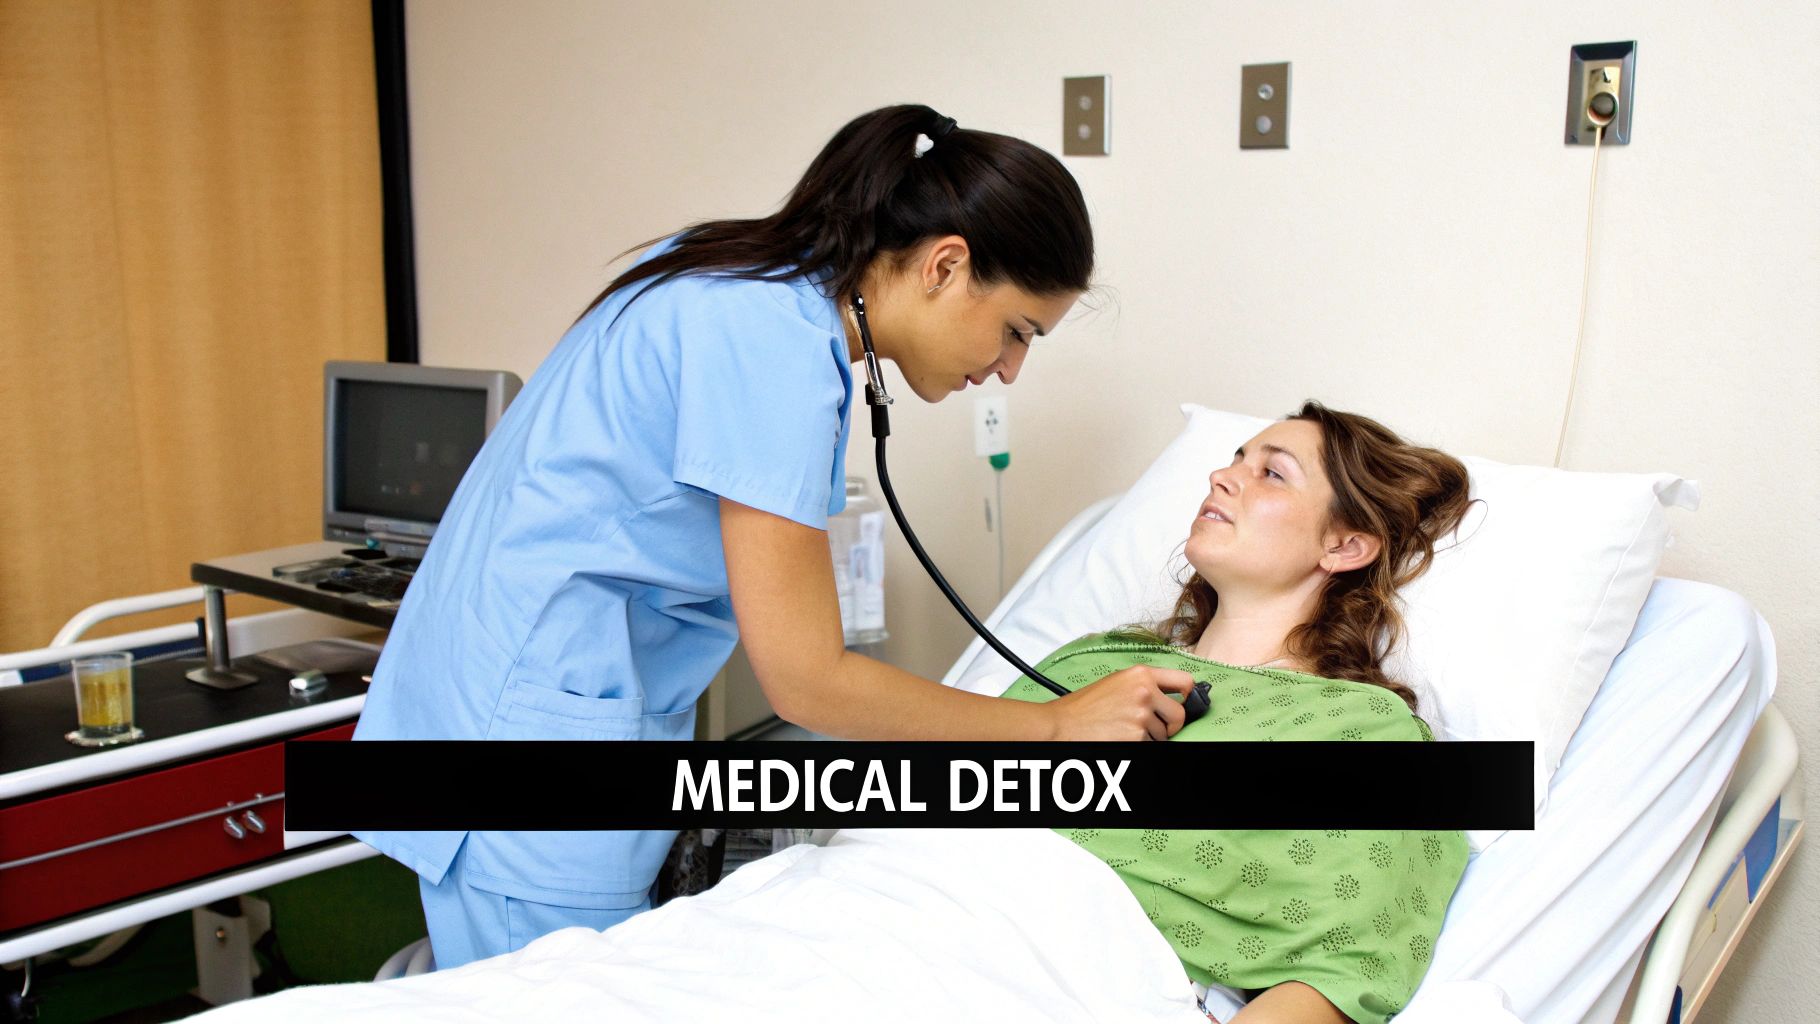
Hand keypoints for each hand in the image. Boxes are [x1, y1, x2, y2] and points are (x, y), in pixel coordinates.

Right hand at [1045, 666, 1195, 740]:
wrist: (1061, 725)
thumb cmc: (1084, 707)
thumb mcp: (1116, 683)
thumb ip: (1144, 685)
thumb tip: (1171, 696)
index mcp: (1141, 674)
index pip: (1185, 681)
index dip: (1189, 695)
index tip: (1185, 702)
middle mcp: (1145, 693)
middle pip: (1179, 715)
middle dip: (1170, 725)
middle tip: (1152, 727)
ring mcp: (1141, 717)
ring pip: (1163, 734)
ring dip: (1149, 737)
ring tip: (1123, 730)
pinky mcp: (1136, 738)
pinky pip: (1150, 745)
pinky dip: (1139, 745)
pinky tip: (1119, 738)